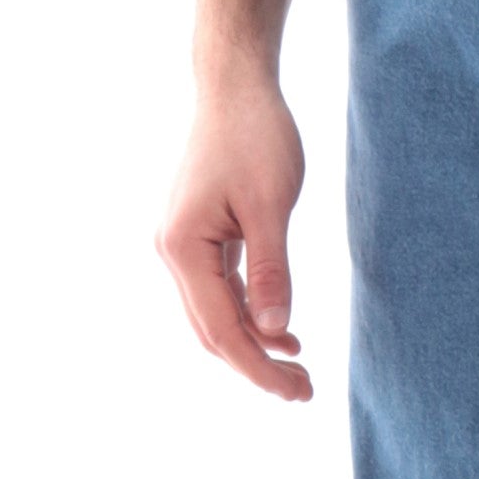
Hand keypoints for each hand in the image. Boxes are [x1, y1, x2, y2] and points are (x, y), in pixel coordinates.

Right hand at [156, 73, 312, 401]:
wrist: (235, 87)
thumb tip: (273, 332)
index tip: (298, 391)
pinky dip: (250, 316)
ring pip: (216, 315)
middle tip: (305, 391)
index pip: (221, 330)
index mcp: (184, 248)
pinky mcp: (200, 238)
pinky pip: (222, 291)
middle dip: (256, 366)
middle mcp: (174, 252)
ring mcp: (184, 246)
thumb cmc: (255, 135)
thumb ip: (272, 272)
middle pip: (213, 332)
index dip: (259, 369)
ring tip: (299, 371)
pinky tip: (283, 334)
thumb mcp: (271, 206)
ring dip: (255, 346)